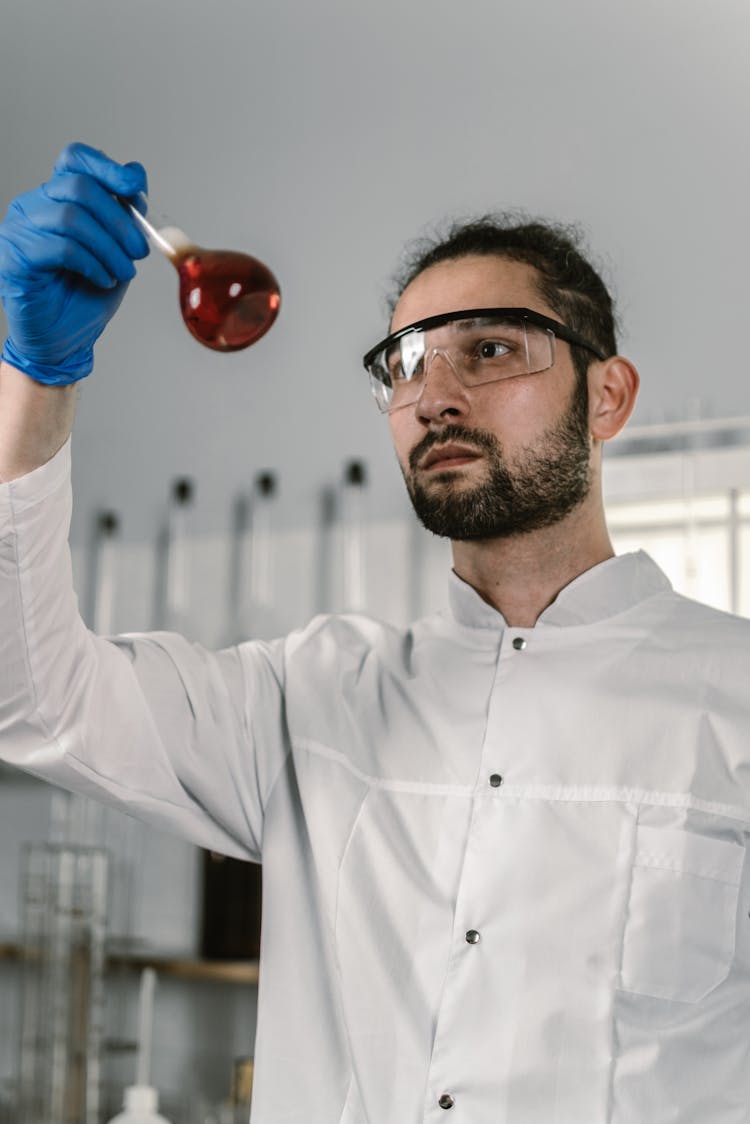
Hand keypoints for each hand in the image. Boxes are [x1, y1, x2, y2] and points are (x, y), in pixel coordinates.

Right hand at [0, 142, 149, 384]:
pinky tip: (103, 279)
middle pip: (79, 187)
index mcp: (57, 197)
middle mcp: (34, 206)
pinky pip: (60, 248)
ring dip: (109, 247)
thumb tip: (137, 175)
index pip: (75, 160)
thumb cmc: (85, 295)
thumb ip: (124, 216)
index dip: (107, 167)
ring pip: (71, 217)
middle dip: (119, 220)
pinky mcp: (15, 258)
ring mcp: (20, 230)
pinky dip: (91, 264)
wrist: (64, 339)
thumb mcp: (116, 251)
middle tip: (139, 251)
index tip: (136, 188)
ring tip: (123, 271)